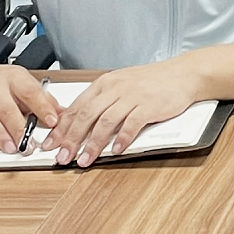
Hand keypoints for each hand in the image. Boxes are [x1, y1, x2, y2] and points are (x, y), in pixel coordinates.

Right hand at [0, 62, 58, 153]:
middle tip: (28, 145)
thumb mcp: (24, 82)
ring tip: (12, 148)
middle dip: (18, 129)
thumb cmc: (1, 83)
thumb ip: (43, 99)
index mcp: (14, 78)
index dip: (42, 107)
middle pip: (6, 109)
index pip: (30, 92)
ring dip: (0, 136)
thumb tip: (62, 114)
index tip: (52, 121)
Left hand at [42, 59, 202, 166]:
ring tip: (85, 160)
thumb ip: (102, 100)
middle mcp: (114, 89)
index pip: (76, 108)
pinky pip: (131, 124)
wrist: (183, 74)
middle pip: (86, 116)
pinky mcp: (148, 105)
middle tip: (62, 157)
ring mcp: (131, 96)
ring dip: (92, 144)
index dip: (61, 128)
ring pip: (104, 122)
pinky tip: (116, 151)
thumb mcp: (122, 84)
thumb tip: (81, 122)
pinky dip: (122, 139)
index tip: (51, 144)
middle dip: (71, 139)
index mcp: (104, 84)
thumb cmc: (154, 81)